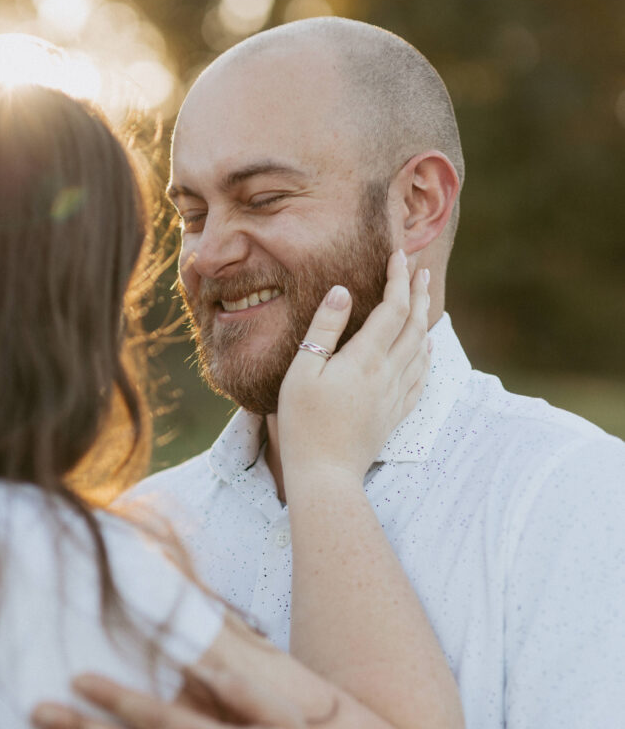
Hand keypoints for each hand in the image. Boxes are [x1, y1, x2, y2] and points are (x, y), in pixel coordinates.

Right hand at [278, 250, 430, 483]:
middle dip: (418, 294)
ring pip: (422, 350)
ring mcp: (395, 396)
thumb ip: (324, 329)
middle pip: (414, 325)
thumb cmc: (303, 423)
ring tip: (424, 301)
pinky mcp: (395, 414)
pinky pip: (421, 378)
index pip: (392, 308)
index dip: (398, 279)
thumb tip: (343, 291)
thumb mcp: (302, 371)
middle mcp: (388, 374)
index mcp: (365, 359)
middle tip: (419, 270)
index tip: (399, 255)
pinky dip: (427, 356)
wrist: (325, 473)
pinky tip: (427, 349)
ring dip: (425, 320)